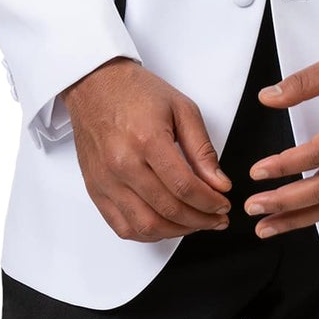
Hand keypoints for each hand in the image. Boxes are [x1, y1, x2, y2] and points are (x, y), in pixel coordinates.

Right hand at [63, 58, 232, 241]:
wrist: (95, 85)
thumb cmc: (136, 92)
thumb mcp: (181, 108)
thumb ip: (202, 149)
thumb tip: (219, 183)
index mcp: (147, 140)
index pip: (185, 187)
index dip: (210, 202)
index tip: (223, 204)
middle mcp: (123, 164)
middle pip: (168, 210)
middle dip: (200, 220)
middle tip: (216, 217)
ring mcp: (106, 180)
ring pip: (146, 226)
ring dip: (177, 231)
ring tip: (195, 223)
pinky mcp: (96, 190)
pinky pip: (122, 227)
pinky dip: (148, 233)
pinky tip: (166, 225)